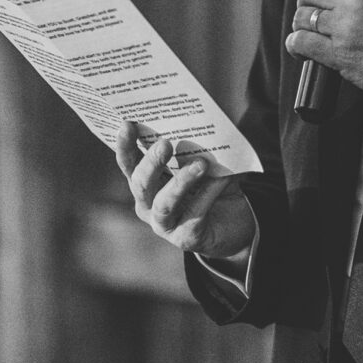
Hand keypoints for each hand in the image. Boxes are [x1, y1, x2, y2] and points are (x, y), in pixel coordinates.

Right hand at [114, 122, 255, 258]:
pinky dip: (209, 194)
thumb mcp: (202, 162)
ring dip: (180, 182)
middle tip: (165, 144)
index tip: (127, 124)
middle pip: (141, 184)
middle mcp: (148, 205)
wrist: (236, 222)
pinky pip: (196, 214)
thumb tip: (199, 125)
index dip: (125, 146)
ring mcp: (164, 225)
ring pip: (163, 204)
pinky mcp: (186, 238)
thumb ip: (195, 148)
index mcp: (146, 183)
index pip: (129, 163)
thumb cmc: (213, 185)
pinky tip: (222, 179)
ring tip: (201, 164)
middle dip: (151, 163)